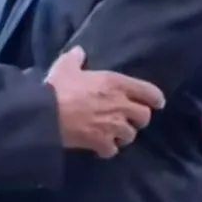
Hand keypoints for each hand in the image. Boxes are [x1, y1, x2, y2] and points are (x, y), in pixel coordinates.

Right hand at [46, 47, 164, 157]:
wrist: (46, 114)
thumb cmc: (58, 86)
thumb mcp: (65, 65)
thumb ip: (76, 58)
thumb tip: (80, 52)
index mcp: (116, 83)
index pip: (150, 92)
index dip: (154, 98)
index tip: (155, 103)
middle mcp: (121, 105)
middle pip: (144, 117)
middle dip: (137, 118)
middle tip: (126, 117)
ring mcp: (114, 127)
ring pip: (130, 135)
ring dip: (122, 134)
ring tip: (112, 132)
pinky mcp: (102, 143)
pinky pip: (113, 150)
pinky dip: (107, 148)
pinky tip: (99, 145)